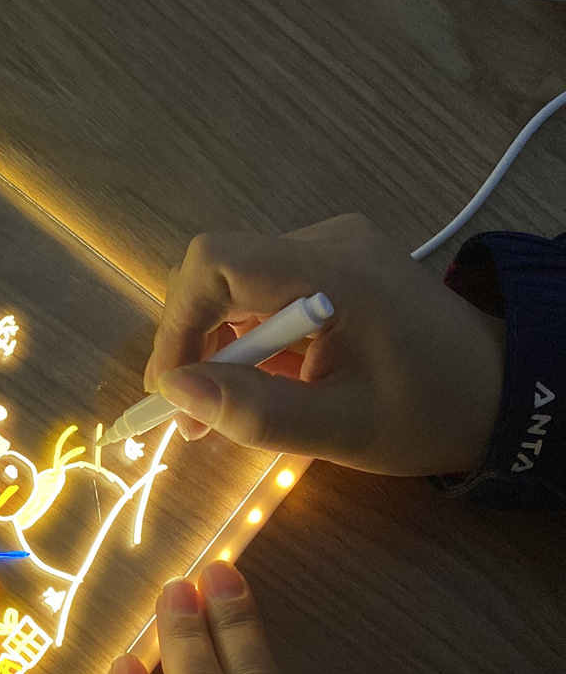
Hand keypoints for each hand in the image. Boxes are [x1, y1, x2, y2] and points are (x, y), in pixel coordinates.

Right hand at [142, 213, 504, 475]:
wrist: (500, 390)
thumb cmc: (427, 414)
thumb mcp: (338, 431)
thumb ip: (254, 412)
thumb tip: (176, 391)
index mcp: (335, 273)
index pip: (217, 262)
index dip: (178, 320)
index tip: (172, 385)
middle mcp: (330, 242)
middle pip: (219, 270)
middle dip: (195, 340)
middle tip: (196, 411)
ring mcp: (333, 247)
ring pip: (236, 284)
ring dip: (220, 345)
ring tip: (230, 404)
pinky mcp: (335, 262)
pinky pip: (263, 290)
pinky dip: (248, 337)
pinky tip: (265, 379)